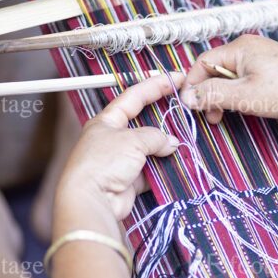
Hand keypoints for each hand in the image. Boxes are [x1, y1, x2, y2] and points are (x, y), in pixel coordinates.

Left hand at [56, 73, 183, 222]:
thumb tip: (172, 143)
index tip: (176, 78)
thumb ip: (155, 137)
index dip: (155, 85)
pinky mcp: (128, 181)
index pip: (134, 97)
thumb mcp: (133, 140)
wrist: (92, 199)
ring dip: (166, 148)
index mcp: (106, 121)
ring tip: (185, 142)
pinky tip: (177, 165)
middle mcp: (112, 139)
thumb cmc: (103, 163)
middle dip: (164, 119)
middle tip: (185, 111)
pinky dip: (163, 169)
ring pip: (150, 149)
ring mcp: (121, 161)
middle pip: (144, 123)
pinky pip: (151, 171)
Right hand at [179, 35, 277, 123]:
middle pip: (216, 70)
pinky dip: (240, 96)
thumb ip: (213, 95)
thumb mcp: (244, 96)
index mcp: (239, 48)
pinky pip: (247, 81)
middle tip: (210, 116)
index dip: (192, 85)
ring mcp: (263, 59)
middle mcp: (249, 48)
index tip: (189, 105)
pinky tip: (245, 109)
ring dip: (224, 97)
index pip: (203, 63)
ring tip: (225, 116)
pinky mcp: (274, 71)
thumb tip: (187, 96)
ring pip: (232, 78)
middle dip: (209, 94)